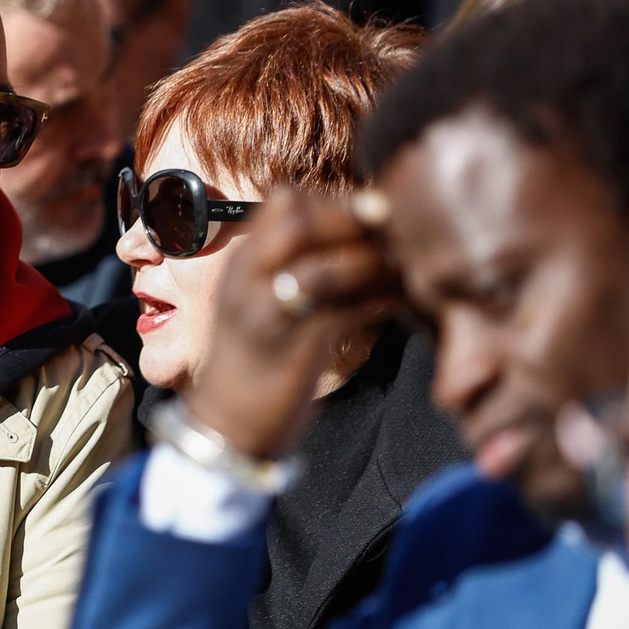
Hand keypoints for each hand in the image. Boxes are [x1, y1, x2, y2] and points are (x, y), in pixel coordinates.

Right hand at [183, 188, 401, 459]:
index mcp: (241, 264)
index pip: (283, 202)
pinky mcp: (292, 350)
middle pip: (296, 220)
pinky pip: (342, 311)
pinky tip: (401, 298)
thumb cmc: (259, 363)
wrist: (226, 429)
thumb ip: (301, 268)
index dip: (333, 198)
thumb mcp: (268, 304)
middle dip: (351, 214)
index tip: (368, 211)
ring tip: (403, 260)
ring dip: (371, 257)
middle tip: (391, 221)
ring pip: (320, 265)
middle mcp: (246, 281)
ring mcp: (265, 314)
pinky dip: (378, 298)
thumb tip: (365, 236)